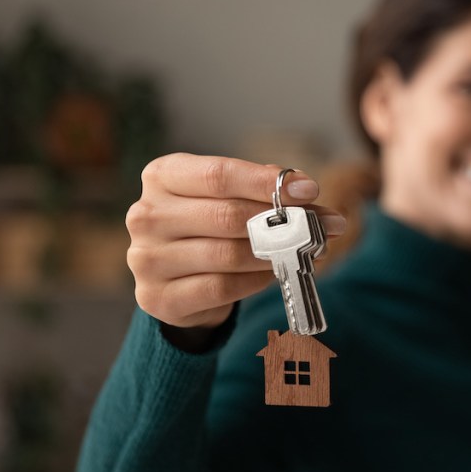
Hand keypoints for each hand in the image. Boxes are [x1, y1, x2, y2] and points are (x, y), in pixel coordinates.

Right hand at [126, 153, 345, 329]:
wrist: (175, 280)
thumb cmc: (208, 227)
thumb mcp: (227, 197)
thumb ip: (262, 191)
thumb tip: (306, 193)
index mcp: (162, 176)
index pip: (219, 174)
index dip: (266, 183)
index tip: (310, 190)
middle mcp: (146, 214)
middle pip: (226, 215)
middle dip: (283, 221)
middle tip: (324, 226)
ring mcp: (146, 258)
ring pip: (226, 254)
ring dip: (276, 254)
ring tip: (306, 251)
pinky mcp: (157, 297)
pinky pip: (221, 288)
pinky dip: (255, 280)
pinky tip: (274, 273)